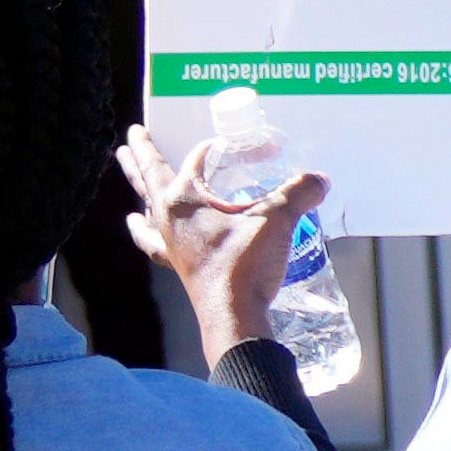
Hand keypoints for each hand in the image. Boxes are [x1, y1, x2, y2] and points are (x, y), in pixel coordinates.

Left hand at [117, 130, 320, 362]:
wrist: (234, 315)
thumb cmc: (245, 263)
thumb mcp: (276, 220)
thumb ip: (298, 193)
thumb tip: (319, 179)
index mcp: (183, 198)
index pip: (197, 159)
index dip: (220, 149)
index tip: (246, 148)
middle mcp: (168, 216)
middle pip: (148, 176)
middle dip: (140, 152)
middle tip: (132, 134)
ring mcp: (169, 241)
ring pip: (146, 205)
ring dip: (140, 187)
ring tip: (130, 171)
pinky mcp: (177, 263)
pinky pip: (152, 240)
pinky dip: (144, 229)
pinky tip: (139, 225)